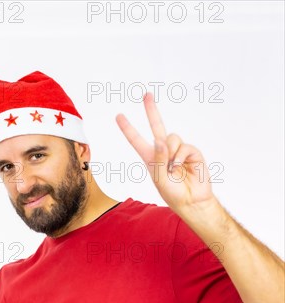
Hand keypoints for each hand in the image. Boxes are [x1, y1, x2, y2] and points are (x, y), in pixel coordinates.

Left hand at [115, 92, 214, 211]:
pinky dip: (180, 157)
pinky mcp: (191, 152)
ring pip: (171, 138)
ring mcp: (177, 150)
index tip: (118, 116)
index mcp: (150, 157)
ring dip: (170, 153)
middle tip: (146, 94)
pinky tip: (180, 167)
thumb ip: (158, 159)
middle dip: (151, 110)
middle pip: (156, 125)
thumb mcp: (159, 178)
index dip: (128, 128)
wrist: (192, 200)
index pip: (136, 140)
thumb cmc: (172, 192)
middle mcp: (163, 150)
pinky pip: (183, 146)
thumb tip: (160, 140)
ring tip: (173, 169)